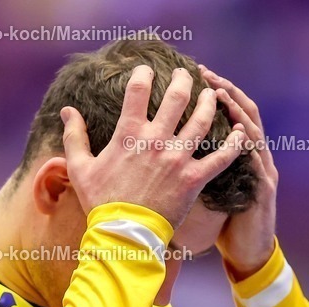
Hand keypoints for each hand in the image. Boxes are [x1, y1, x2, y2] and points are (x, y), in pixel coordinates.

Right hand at [61, 65, 248, 229]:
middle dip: (183, 80)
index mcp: (129, 134)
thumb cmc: (100, 203)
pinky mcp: (194, 179)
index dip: (143, 75)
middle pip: (176, 98)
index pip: (137, 91)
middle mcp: (156, 140)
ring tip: (212, 94)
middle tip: (187, 74)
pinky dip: (235, 144)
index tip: (147, 70)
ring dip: (209, 103)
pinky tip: (241, 132)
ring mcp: (177, 159)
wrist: (124, 234)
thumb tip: (67, 110)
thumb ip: (74, 136)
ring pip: (201, 121)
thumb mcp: (80, 168)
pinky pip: (221, 158)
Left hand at [200, 66, 278, 279]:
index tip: (193, 77)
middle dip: (224, 92)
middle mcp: (253, 157)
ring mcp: (262, 171)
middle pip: (242, 113)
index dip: (214, 94)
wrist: (249, 253)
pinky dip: (250, 149)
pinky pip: (258, 165)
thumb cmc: (226, 224)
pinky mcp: (264, 190)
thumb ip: (198, 170)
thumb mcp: (212, 193)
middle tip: (204, 74)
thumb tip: (168, 155)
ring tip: (222, 94)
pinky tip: (241, 136)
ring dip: (238, 112)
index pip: (227, 115)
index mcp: (239, 155)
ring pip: (254, 132)